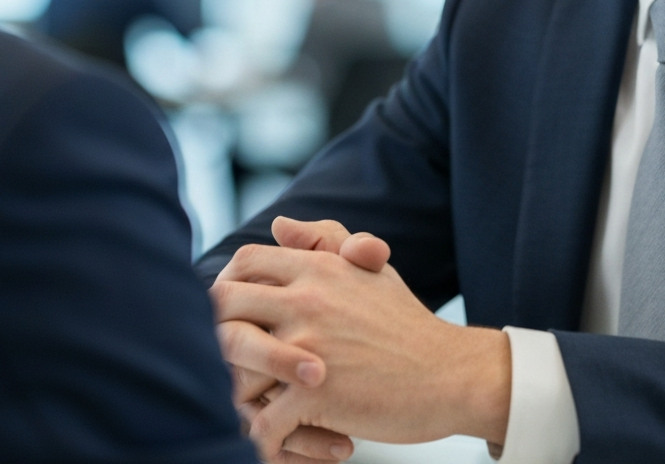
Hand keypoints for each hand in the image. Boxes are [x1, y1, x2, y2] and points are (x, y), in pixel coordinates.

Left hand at [216, 219, 388, 461]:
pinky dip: (261, 437)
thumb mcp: (369, 267)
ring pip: (232, 364)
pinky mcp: (316, 393)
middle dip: (215, 333)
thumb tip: (279, 224)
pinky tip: (273, 440)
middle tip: (223, 358)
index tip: (230, 310)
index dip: (228, 283)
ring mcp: (308, 345)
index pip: (246, 260)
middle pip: (224, 303)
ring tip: (243, 404)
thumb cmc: (406, 322)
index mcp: (317, 267)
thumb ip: (324, 240)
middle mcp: (306, 298)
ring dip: (232, 389)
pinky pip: (264, 421)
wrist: (449, 373)